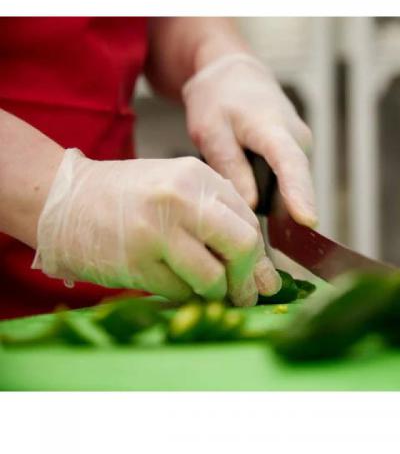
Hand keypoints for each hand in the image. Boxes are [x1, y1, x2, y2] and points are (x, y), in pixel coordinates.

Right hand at [32, 149, 280, 305]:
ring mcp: (156, 231)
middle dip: (249, 277)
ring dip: (218, 294)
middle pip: (242, 245)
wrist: (65, 201)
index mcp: (196, 176)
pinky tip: (180, 288)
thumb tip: (260, 267)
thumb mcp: (177, 187)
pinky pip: (179, 292)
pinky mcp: (136, 263)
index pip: (249, 220)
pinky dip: (187, 297)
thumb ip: (218, 216)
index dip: (259, 256)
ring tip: (212, 294)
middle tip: (247, 294)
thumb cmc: (128, 196)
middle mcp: (180, 199)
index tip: (260, 276)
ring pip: (213, 277)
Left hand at [182, 53, 316, 227]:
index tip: (308, 220)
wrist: (234, 74)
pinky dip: (272, 193)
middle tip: (250, 234)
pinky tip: (250, 192)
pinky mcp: (296, 153)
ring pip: (291, 186)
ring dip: (272, 203)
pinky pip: (288, 181)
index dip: (299, 194)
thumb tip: (251, 205)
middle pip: (295, 185)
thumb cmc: (219, 98)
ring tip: (241, 202)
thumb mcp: (211, 131)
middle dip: (280, 213)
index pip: (291, 164)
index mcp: (272, 128)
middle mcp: (297, 138)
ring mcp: (301, 145)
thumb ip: (231, 166)